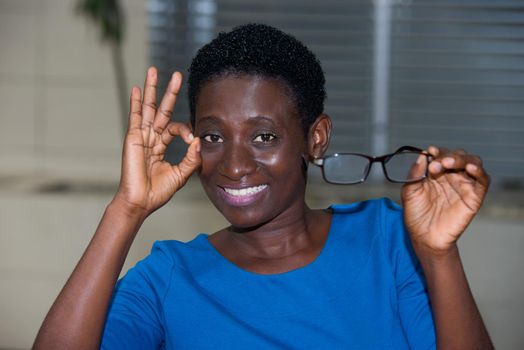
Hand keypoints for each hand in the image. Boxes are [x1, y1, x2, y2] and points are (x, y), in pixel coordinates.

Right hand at [113, 67, 200, 216]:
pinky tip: (137, 88)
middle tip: (177, 75)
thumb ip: (191, 158)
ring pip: (148, 108)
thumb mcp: (181, 174)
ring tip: (154, 70)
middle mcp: (151, 138)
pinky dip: (136, 102)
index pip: (175, 127)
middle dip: (169, 92)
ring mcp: (141, 136)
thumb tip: (198, 140)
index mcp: (161, 146)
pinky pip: (135, 117)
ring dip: (151, 89)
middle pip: (161, 110)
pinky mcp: (133, 138)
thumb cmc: (158, 192)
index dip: (186, 130)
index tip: (191, 140)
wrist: (141, 201)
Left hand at [401, 146, 489, 254]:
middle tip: (435, 164)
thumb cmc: (416, 215)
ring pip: (472, 163)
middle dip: (447, 155)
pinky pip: (483, 180)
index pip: (441, 155)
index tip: (430, 151)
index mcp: (436, 173)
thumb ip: (414, 174)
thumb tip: (421, 156)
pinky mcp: (474, 197)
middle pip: (458, 156)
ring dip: (462, 159)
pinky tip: (470, 168)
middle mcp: (451, 176)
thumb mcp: (409, 192)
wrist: (424, 237)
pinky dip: (479, 171)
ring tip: (448, 163)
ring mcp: (464, 185)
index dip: (437, 151)